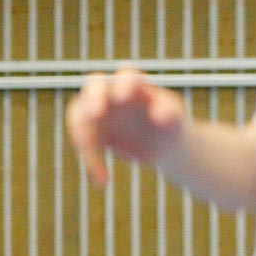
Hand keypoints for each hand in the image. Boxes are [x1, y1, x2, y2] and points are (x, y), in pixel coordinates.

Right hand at [64, 69, 186, 186]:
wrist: (164, 144)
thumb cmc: (171, 124)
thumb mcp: (176, 118)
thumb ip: (171, 111)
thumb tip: (159, 115)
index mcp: (137, 85)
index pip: (127, 75)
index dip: (123, 84)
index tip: (123, 97)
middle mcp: (112, 92)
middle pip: (94, 85)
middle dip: (93, 98)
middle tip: (95, 115)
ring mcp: (98, 109)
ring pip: (79, 113)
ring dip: (82, 133)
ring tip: (91, 154)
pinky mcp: (90, 130)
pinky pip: (82, 142)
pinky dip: (90, 160)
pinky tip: (103, 180)